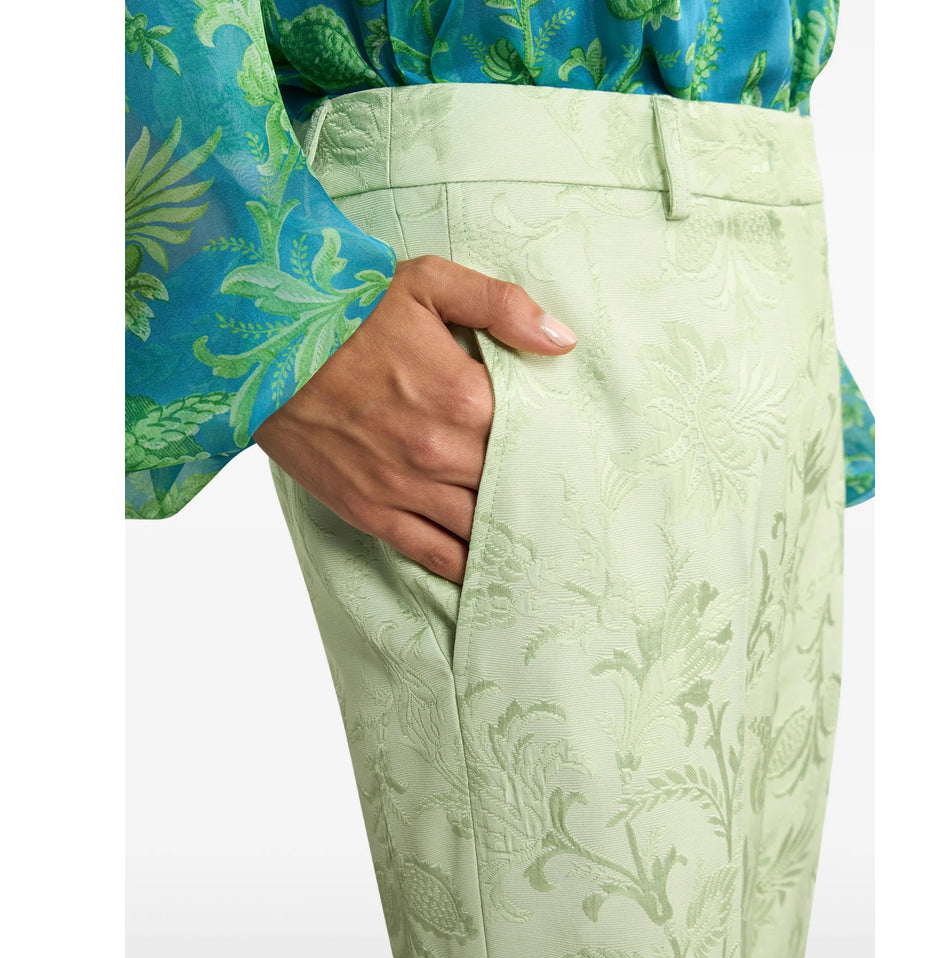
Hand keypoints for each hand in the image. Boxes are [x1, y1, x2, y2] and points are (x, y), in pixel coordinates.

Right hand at [253, 255, 576, 583]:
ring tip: (536, 540)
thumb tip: (561, 340)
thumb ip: (502, 307)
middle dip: (536, 494)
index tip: (571, 452)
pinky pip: (431, 553)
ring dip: (507, 535)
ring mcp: (404, 488)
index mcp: (464, 397)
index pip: (534, 438)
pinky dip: (462, 565)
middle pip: (510, 488)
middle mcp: (440, 453)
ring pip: (477, 529)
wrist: (259, 344)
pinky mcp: (370, 510)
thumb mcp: (428, 282)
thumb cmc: (346, 310)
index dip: (554, 447)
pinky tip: (484, 569)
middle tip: (563, 502)